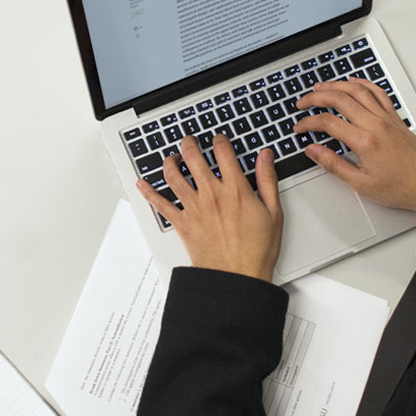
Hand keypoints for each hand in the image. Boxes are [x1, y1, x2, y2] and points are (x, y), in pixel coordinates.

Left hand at [136, 134, 283, 281]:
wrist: (237, 276)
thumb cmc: (256, 250)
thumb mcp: (273, 212)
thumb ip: (267, 180)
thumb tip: (265, 157)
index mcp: (236, 189)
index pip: (223, 152)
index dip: (219, 140)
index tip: (218, 139)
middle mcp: (212, 194)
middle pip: (193, 157)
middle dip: (189, 144)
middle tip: (189, 141)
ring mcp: (194, 208)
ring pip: (173, 176)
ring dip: (170, 162)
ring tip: (171, 157)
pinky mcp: (182, 223)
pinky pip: (160, 204)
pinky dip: (149, 192)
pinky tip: (142, 184)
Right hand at [293, 79, 415, 230]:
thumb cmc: (401, 187)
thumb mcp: (361, 183)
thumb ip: (333, 165)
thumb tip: (313, 151)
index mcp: (366, 142)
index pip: (328, 123)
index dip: (308, 123)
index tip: (300, 127)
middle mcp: (376, 124)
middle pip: (340, 99)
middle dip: (316, 97)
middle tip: (302, 103)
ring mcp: (387, 118)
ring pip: (358, 90)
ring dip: (336, 85)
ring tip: (320, 87)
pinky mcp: (395, 118)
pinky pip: (377, 92)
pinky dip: (362, 84)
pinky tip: (352, 83)